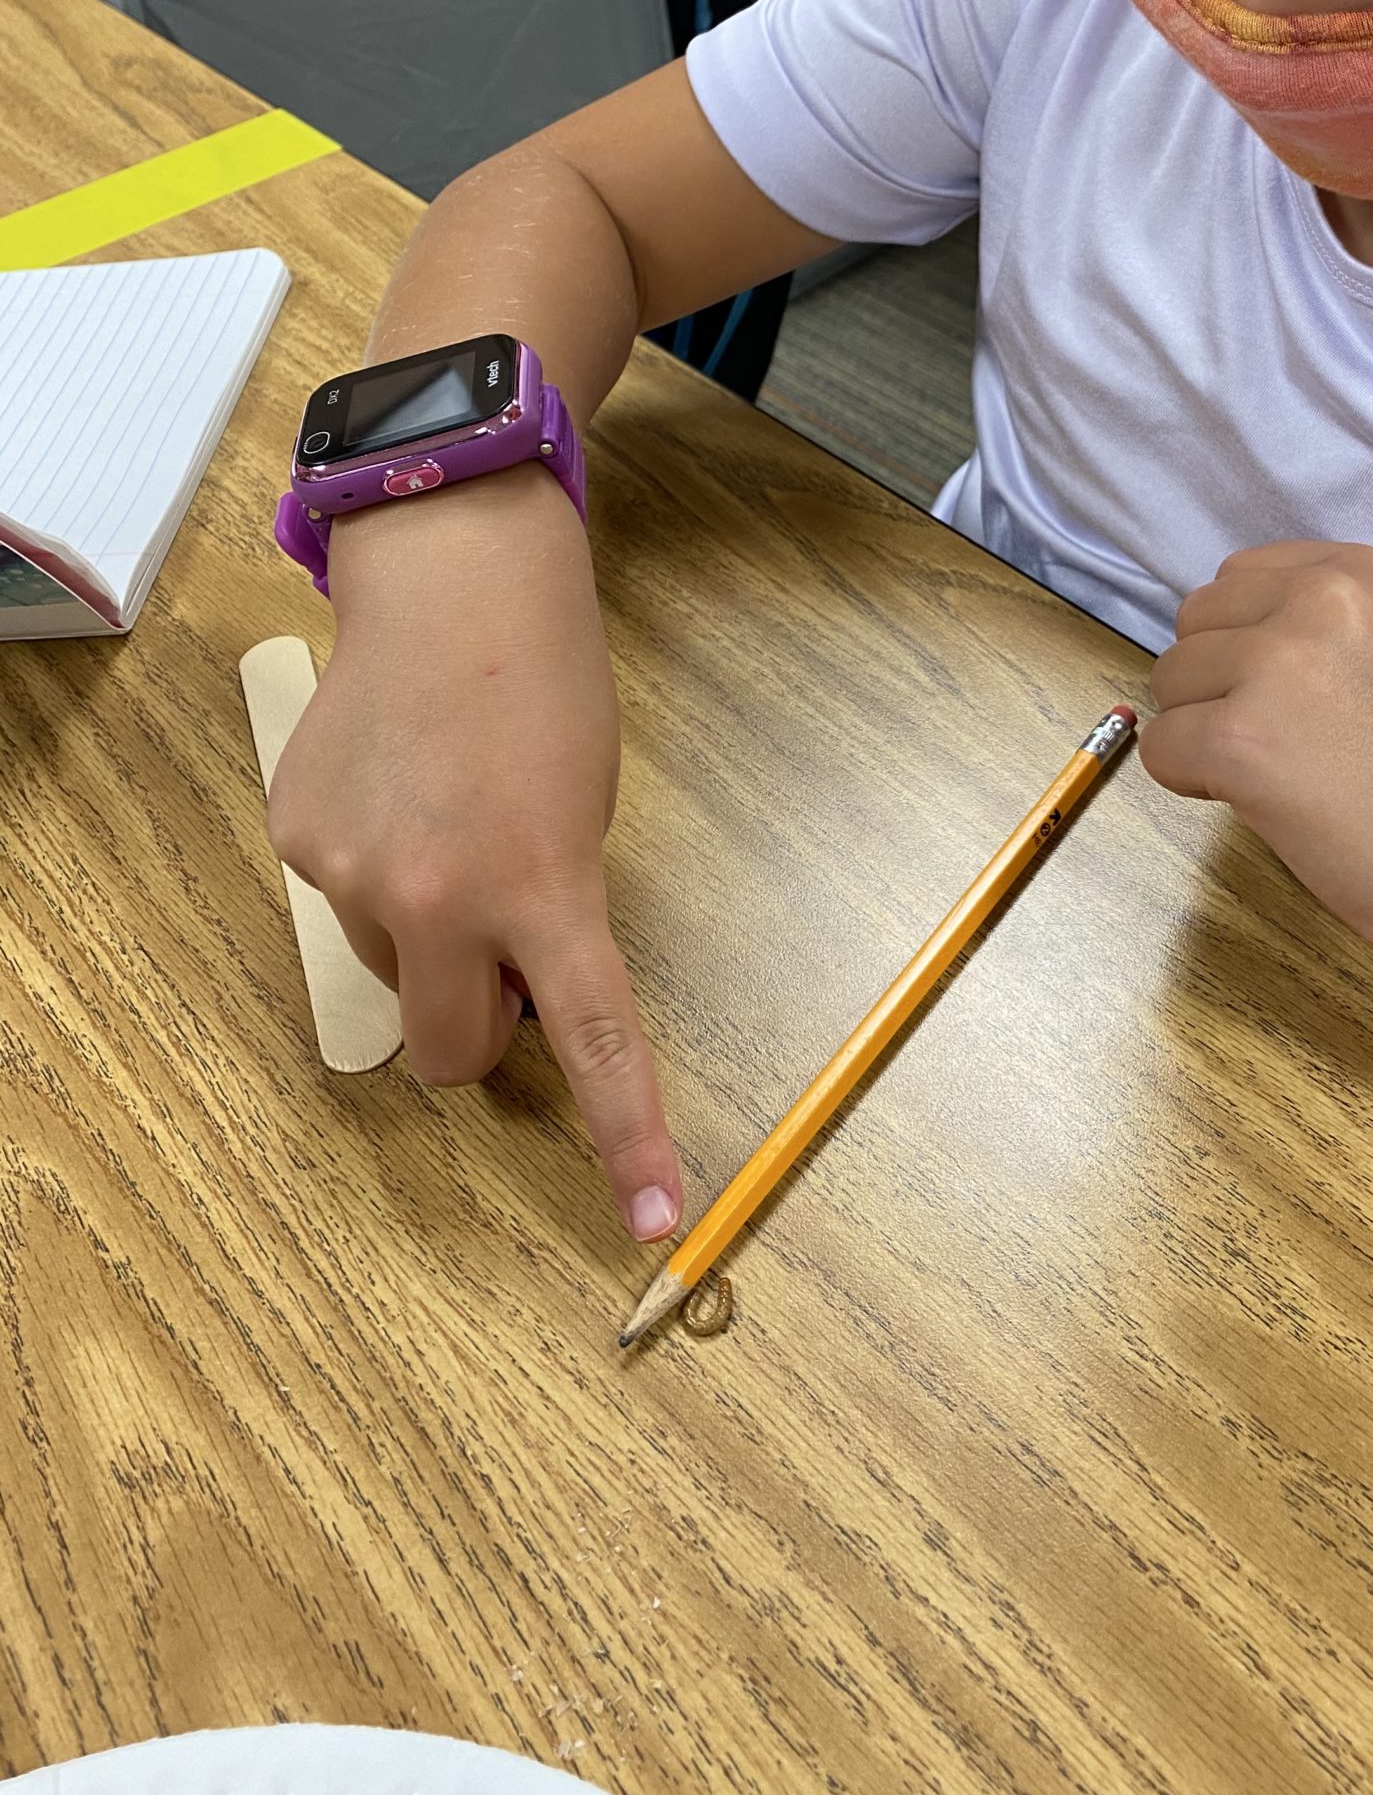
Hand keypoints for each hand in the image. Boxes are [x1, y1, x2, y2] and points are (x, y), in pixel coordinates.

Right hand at [267, 467, 681, 1242]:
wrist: (451, 576)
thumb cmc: (546, 684)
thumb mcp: (585, 812)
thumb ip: (555, 914)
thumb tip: (508, 991)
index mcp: (541, 887)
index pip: (593, 1044)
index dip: (626, 1139)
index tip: (655, 1218)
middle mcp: (435, 898)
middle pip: (453, 1054)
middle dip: (482, 1033)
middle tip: (509, 959)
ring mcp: (351, 874)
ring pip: (396, 972)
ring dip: (428, 938)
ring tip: (452, 822)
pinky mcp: (296, 840)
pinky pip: (346, 903)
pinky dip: (376, 874)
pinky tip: (400, 792)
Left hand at [1142, 541, 1372, 962]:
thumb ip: (1313, 625)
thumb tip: (1217, 642)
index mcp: (1358, 570)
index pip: (1238, 579)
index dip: (1247, 642)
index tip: (1295, 696)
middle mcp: (1316, 598)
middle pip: (1194, 623)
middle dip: (1217, 682)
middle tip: (1287, 741)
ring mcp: (1275, 665)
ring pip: (1170, 683)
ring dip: (1203, 730)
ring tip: (1284, 770)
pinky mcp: (1239, 739)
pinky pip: (1161, 748)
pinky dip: (1192, 782)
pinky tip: (1260, 801)